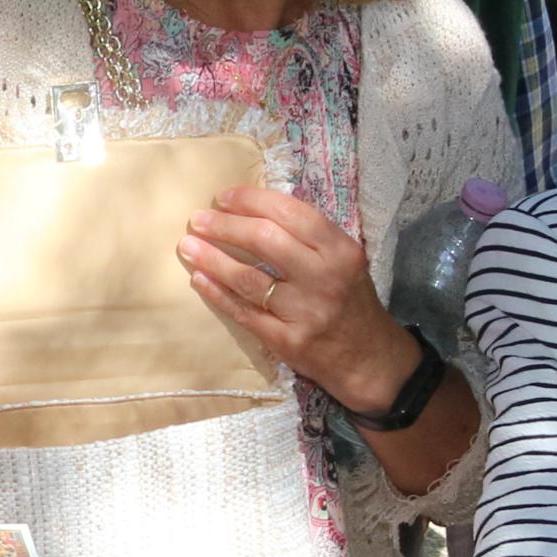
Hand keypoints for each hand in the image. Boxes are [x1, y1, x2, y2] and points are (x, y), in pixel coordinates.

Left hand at [179, 183, 412, 406]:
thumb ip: (309, 237)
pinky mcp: (287, 340)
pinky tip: (199, 279)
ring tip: (188, 246)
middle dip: (225, 226)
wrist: (368, 359)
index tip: (223, 197)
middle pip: (265, 240)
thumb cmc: (349, 300)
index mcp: (340, 250)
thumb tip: (254, 208)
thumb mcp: (344, 261)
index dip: (251, 201)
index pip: (290, 213)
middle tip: (198, 219)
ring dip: (212, 259)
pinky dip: (218, 294)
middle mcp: (324, 277)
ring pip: (248, 278)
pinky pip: (244, 312)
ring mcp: (305, 311)